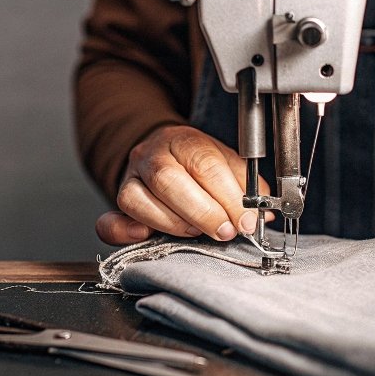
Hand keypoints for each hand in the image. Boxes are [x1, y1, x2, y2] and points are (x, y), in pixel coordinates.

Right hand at [96, 125, 272, 245]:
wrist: (162, 153)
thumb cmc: (197, 164)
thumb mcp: (226, 163)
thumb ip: (246, 184)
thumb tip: (263, 212)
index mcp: (183, 139)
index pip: (204, 163)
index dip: (228, 196)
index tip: (247, 220)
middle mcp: (152, 155)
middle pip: (168, 180)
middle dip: (203, 212)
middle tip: (225, 232)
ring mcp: (131, 177)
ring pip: (138, 200)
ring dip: (173, 223)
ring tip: (197, 233)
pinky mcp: (118, 202)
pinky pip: (111, 220)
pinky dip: (126, 231)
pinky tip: (145, 236)